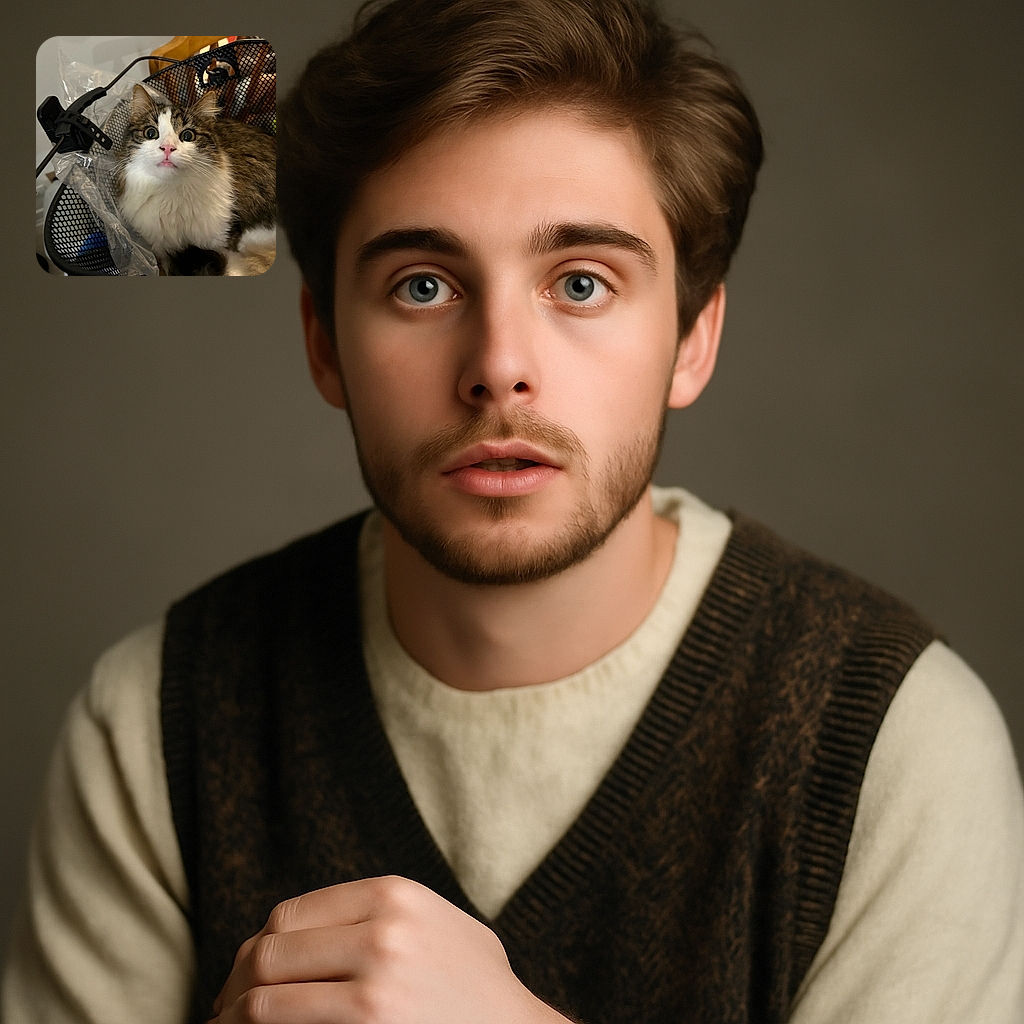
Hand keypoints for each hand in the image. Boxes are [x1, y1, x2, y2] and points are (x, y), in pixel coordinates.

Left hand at [210, 875, 569, 1023]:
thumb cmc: (476, 987)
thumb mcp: (436, 924)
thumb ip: (380, 913)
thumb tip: (297, 930)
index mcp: (394, 894)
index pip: (290, 915)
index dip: (257, 948)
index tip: (245, 976)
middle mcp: (382, 930)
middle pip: (271, 950)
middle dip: (237, 984)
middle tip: (224, 1011)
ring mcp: (376, 982)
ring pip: (266, 996)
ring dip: (235, 1017)